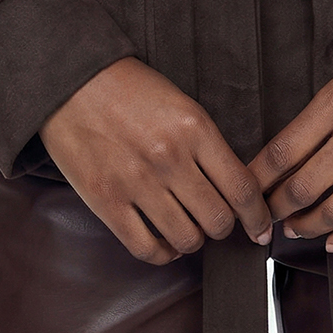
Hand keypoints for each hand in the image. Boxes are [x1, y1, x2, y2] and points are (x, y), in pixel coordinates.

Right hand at [39, 57, 273, 266]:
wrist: (72, 80)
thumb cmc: (129, 88)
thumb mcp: (180, 103)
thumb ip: (207, 143)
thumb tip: (234, 187)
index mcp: (194, 128)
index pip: (242, 188)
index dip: (257, 215)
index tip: (261, 227)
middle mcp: (170, 158)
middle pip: (218, 220)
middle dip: (224, 226)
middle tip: (218, 219)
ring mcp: (137, 182)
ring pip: (187, 239)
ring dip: (194, 239)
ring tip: (188, 225)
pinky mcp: (107, 201)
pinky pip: (147, 249)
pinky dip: (163, 252)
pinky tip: (165, 241)